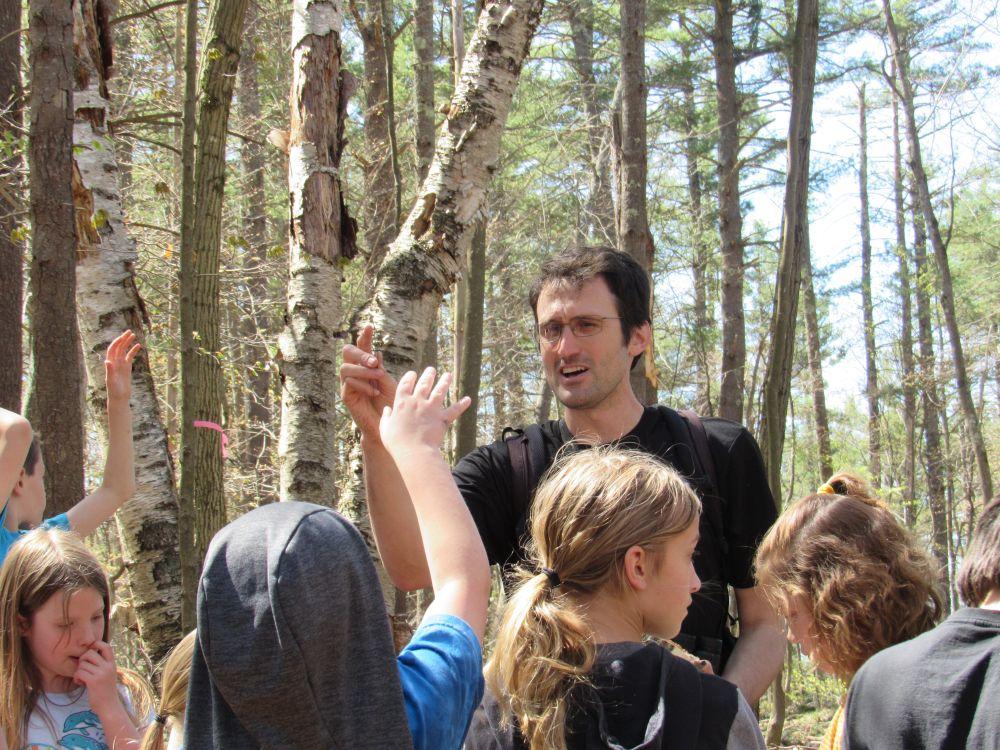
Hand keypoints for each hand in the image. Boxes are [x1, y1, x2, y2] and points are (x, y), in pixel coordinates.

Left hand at [74, 641, 119, 711]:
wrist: (109, 707)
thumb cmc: (106, 692)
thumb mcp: (108, 675)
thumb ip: (102, 665)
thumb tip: (89, 655)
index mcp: (112, 664)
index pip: (106, 646)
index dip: (96, 644)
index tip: (90, 652)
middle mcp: (108, 667)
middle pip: (90, 653)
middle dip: (82, 660)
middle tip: (82, 668)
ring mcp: (101, 673)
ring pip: (82, 664)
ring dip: (78, 671)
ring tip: (80, 679)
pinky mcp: (94, 681)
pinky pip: (79, 673)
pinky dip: (76, 678)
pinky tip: (80, 683)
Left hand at [105, 331, 140, 401]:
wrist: (119, 398)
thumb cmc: (114, 391)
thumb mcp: (111, 380)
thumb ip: (110, 370)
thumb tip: (107, 361)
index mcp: (110, 364)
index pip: (112, 349)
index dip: (117, 342)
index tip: (123, 336)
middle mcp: (115, 362)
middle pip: (118, 347)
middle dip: (123, 339)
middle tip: (129, 331)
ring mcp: (121, 365)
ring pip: (124, 351)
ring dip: (128, 343)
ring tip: (133, 335)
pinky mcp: (126, 368)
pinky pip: (129, 357)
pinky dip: (133, 351)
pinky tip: (138, 346)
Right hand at [340, 325, 397, 440]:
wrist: (388, 424)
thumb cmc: (391, 402)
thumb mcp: (389, 382)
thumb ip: (381, 369)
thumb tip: (377, 353)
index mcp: (366, 365)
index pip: (363, 346)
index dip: (364, 336)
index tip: (369, 326)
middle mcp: (355, 371)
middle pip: (347, 352)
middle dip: (360, 354)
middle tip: (375, 361)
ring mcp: (349, 383)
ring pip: (346, 368)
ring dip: (363, 370)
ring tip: (378, 376)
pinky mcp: (347, 396)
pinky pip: (349, 384)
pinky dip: (363, 385)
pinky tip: (374, 392)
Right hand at [379, 367, 469, 461]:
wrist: (414, 452)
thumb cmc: (397, 443)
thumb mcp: (385, 429)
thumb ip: (386, 418)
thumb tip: (386, 410)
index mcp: (402, 403)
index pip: (405, 384)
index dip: (409, 377)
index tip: (413, 374)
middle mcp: (417, 402)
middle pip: (424, 383)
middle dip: (428, 375)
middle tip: (432, 370)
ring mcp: (431, 409)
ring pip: (440, 391)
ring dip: (445, 382)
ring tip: (448, 375)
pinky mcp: (443, 419)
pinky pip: (455, 410)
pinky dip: (462, 404)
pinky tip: (468, 399)